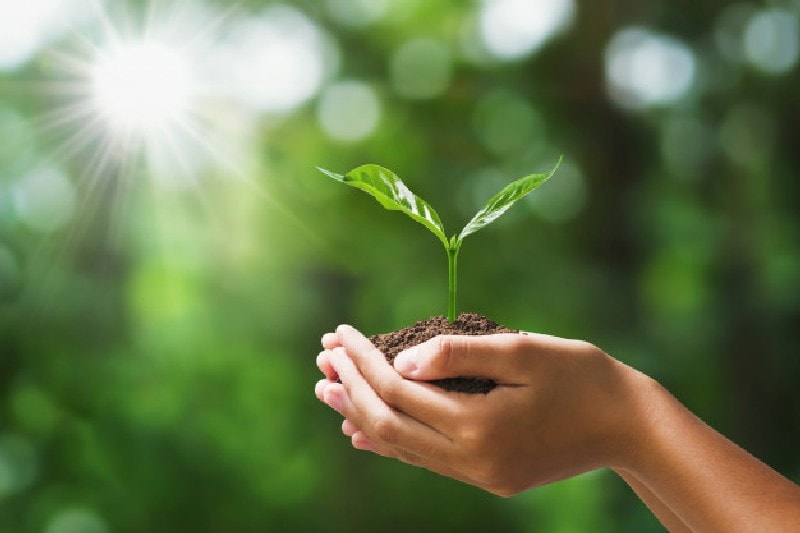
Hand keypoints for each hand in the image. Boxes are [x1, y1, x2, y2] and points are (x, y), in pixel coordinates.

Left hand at [316, 325, 645, 495]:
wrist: (629, 426)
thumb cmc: (581, 377)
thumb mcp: (523, 351)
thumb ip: (459, 353)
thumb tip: (400, 359)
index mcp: (479, 426)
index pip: (398, 390)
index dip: (362, 361)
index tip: (340, 333)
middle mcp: (472, 460)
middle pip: (389, 424)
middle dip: (350, 389)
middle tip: (322, 359)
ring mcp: (479, 474)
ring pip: (401, 446)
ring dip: (361, 415)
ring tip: (329, 390)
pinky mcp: (488, 476)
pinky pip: (424, 460)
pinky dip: (390, 440)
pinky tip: (363, 431)